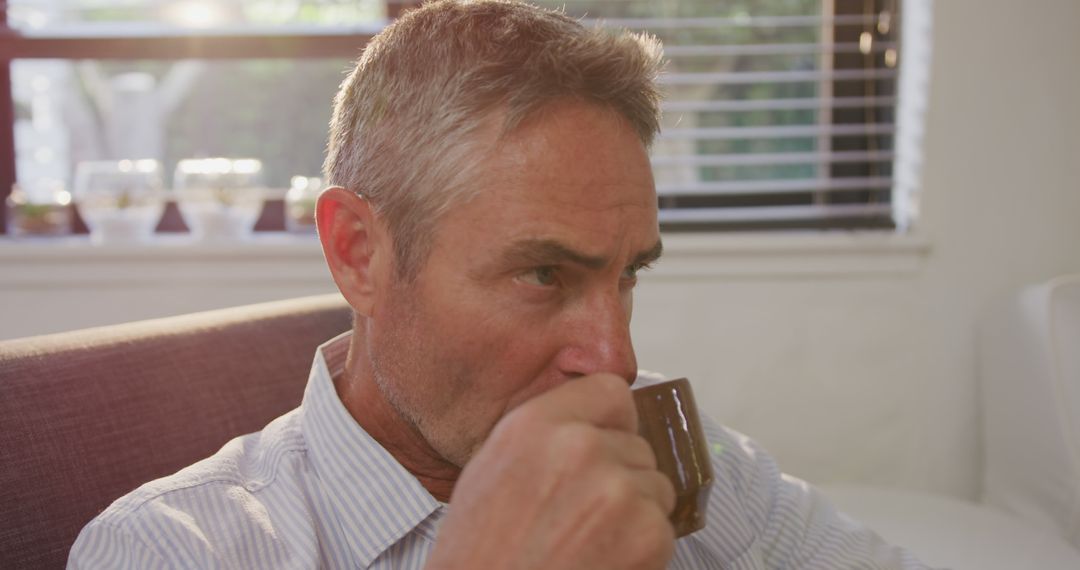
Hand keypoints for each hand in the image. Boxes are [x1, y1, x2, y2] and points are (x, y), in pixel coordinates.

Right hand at [425, 373, 676, 569]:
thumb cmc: (481, 557)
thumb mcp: (491, 472)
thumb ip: (544, 437)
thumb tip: (591, 426)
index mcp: (534, 425)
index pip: (609, 391)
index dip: (610, 424)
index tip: (604, 446)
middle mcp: (578, 446)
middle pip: (637, 444)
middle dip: (620, 478)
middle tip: (583, 517)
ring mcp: (616, 488)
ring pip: (655, 487)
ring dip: (635, 515)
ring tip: (589, 545)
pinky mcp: (647, 532)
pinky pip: (664, 529)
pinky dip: (644, 552)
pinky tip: (602, 565)